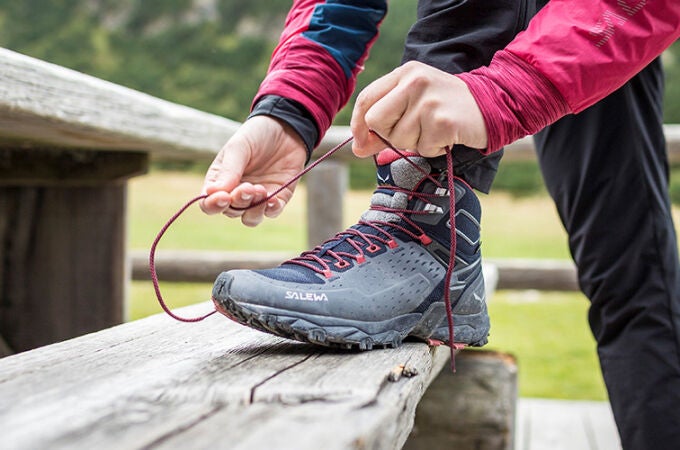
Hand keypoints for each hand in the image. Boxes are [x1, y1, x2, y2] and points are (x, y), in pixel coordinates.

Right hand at [200, 115, 306, 225]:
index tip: (223, 197)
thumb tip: (213, 192)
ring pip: (250, 218)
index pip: (209, 203)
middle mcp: (236, 193)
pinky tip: (273, 200)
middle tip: (248, 187)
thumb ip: (229, 170)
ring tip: (261, 191)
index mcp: (220, 180)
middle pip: (230, 211)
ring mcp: (257, 197)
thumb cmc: (256, 134)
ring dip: (254, 210)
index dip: (213, 205)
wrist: (286, 127)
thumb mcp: (239, 147)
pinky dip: (271, 210)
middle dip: (238, 202)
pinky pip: (272, 213)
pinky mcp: (278, 197)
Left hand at [350, 61, 487, 156]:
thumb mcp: (413, 105)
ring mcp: (429, 101)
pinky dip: (433, 149)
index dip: (358, 124)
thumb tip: (358, 148)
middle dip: (389, 135)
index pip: (366, 98)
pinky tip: (445, 136)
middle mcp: (414, 82)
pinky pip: (422, 148)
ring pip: (398, 139)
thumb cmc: (446, 107)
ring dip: (415, 143)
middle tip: (414, 130)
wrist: (492, 104)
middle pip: (376, 121)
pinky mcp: (443, 122)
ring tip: (434, 130)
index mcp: (404, 73)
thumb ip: (384, 125)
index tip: (360, 142)